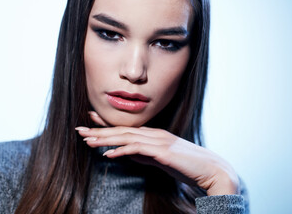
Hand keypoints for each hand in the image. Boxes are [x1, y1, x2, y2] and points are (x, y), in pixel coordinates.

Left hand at [76, 111, 239, 195]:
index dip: (106, 125)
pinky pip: (138, 150)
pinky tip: (108, 154)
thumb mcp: (160, 159)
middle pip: (122, 131)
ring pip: (126, 137)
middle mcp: (154, 134)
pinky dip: (122, 151)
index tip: (90, 122)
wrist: (211, 169)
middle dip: (99, 130)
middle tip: (80, 130)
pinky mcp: (163, 152)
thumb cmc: (187, 165)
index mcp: (153, 134)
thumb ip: (144, 155)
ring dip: (105, 139)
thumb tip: (126, 154)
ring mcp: (158, 141)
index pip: (125, 128)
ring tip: (87, 141)